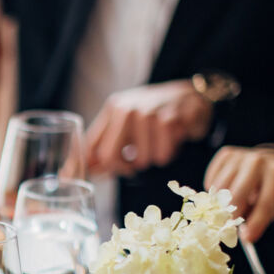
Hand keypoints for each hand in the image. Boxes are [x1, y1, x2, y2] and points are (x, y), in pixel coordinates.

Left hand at [85, 80, 212, 175]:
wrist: (194, 94)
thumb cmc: (155, 114)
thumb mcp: (127, 122)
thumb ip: (105, 145)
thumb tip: (79, 171)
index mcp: (113, 109)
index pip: (90, 146)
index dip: (88, 167)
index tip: (85, 178)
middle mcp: (126, 109)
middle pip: (109, 158)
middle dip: (123, 168)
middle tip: (134, 163)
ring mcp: (148, 113)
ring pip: (140, 161)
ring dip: (152, 158)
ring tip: (159, 141)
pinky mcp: (170, 120)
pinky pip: (162, 156)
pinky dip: (169, 153)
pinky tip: (173, 138)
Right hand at [205, 145, 273, 241]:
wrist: (271, 163)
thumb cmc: (273, 189)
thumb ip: (261, 217)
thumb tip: (245, 236)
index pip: (265, 201)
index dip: (256, 222)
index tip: (248, 238)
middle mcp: (258, 159)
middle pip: (237, 193)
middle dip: (233, 213)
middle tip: (231, 224)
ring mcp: (240, 154)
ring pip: (220, 188)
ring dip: (222, 202)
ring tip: (231, 206)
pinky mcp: (225, 153)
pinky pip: (212, 180)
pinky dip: (215, 191)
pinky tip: (226, 192)